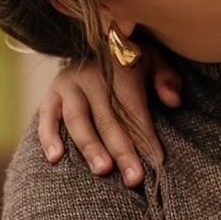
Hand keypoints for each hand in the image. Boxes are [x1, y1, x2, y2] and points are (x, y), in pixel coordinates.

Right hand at [37, 44, 178, 184]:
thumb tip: (173, 101)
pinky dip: (48, 136)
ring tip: (103, 170)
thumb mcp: (155, 59)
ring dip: (90, 146)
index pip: (133, 108)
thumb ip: (167, 78)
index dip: (145, 136)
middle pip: (108, 118)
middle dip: (122, 151)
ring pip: (77, 119)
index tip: (157, 163)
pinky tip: (55, 158)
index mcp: (119, 68)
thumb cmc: (133, 59)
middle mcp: (91, 76)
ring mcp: (68, 84)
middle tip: (134, 179)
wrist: (96, 41)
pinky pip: (47, 116)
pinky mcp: (51, 94)